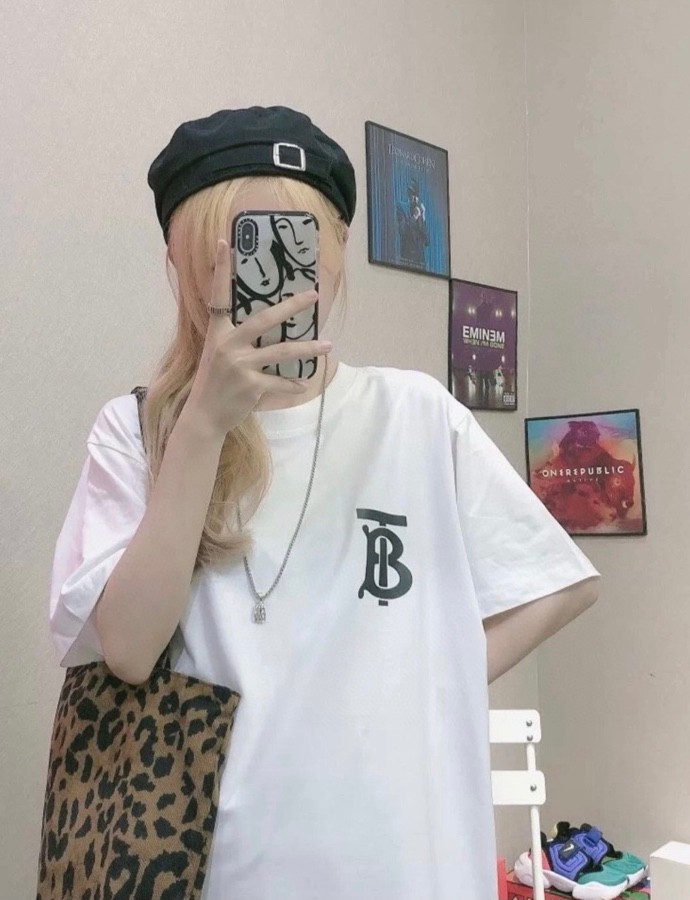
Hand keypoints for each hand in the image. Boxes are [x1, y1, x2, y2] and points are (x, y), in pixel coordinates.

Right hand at [184, 239, 331, 437]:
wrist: (205, 415)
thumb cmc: (215, 381)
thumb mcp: (218, 353)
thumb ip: (235, 336)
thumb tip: (264, 321)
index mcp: (218, 332)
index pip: (219, 295)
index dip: (222, 270)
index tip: (224, 242)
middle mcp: (228, 345)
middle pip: (263, 319)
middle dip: (291, 306)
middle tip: (313, 295)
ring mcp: (240, 365)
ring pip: (281, 352)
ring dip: (307, 348)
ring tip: (327, 345)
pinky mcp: (250, 386)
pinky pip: (279, 382)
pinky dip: (293, 384)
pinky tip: (304, 383)